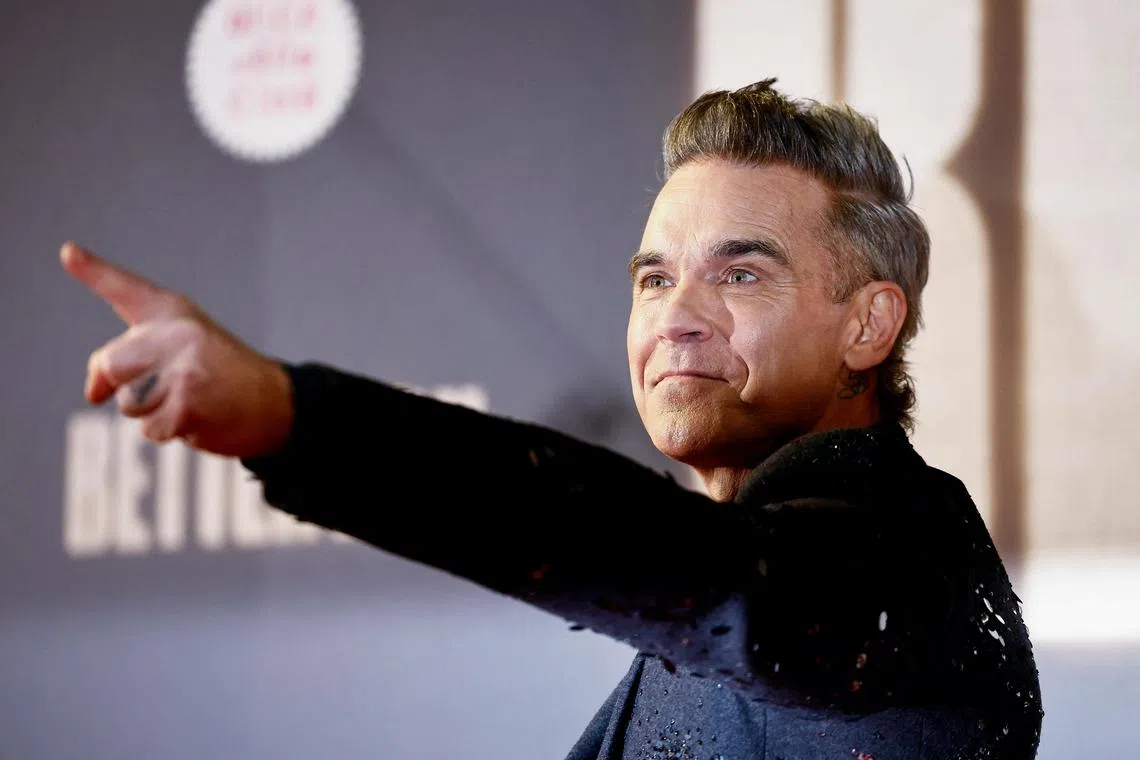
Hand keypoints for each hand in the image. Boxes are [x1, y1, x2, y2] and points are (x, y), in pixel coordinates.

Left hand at [60, 241, 293, 457]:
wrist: (278, 404)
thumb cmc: (224, 376)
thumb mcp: (186, 347)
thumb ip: (132, 358)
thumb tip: (91, 393)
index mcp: (174, 313)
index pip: (125, 288)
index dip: (93, 269)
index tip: (68, 252)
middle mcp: (177, 334)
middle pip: (108, 365)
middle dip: (120, 386)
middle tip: (162, 388)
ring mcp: (182, 369)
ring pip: (128, 403)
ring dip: (153, 412)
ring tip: (192, 400)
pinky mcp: (186, 405)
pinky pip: (151, 429)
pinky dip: (172, 431)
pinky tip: (202, 417)